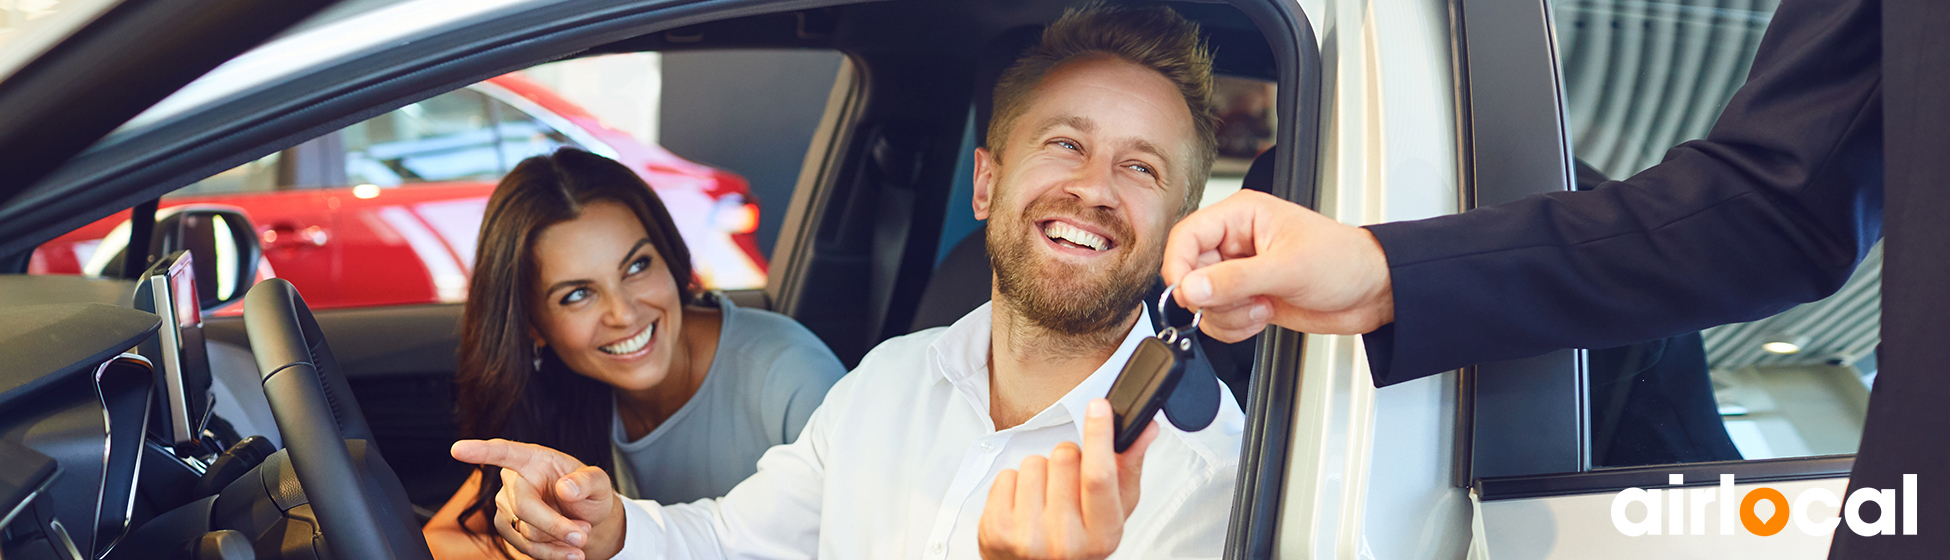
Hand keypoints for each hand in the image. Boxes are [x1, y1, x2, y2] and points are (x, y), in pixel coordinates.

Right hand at [451, 439, 626, 559]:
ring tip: (580, 538)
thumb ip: (587, 482)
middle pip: (524, 508)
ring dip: (558, 542)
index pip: (504, 452)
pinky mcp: (506, 528)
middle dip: (556, 526)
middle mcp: (513, 480)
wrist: (585, 517)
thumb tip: (565, 489)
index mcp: (533, 458)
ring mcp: (505, 506)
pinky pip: (525, 548)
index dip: (481, 451)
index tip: (458, 449)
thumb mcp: (599, 482)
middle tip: (582, 535)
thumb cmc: (588, 492)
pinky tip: (568, 551)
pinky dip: (551, 553)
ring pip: (526, 532)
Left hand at [978, 399, 1158, 559]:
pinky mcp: (996, 531)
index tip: (1100, 407)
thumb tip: (1145, 430)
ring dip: (1040, 472)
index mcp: (1102, 535)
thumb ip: (1128, 468)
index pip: (1100, 476)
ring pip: (1034, 462)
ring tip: (1045, 498)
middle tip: (1068, 485)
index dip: (1100, 435)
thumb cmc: (1077, 542)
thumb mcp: (1113, 512)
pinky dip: (1014, 484)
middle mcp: (1065, 541)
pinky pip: (1006, 475)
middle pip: (1065, 458)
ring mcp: (1027, 538)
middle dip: (1067, 459)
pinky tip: (1023, 506)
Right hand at [1161, 189, 1394, 341]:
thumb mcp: (1287, 268)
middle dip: (1213, 297)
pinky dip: (1234, 327)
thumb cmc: (1343, 261)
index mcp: (1241, 215)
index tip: (1187, 293)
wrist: (1373, 293)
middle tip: (1240, 302)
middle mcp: (1236, 242)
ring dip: (1227, 315)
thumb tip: (1192, 288)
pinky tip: (1262, 316)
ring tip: (1261, 307)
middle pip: (1191, 272)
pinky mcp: (1248, 298)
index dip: (1180, 265)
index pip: (1187, 235)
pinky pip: (1219, 318)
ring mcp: (1241, 273)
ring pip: (1203, 301)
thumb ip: (1235, 280)